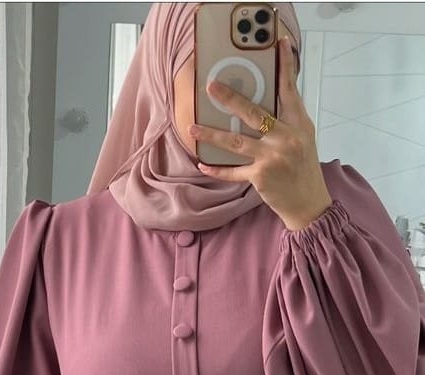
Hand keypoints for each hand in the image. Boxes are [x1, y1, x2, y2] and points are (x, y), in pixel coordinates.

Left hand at [189, 36, 332, 229]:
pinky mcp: (260, 177)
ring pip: (235, 142)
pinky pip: (232, 171)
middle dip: (230, 99)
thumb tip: (262, 105)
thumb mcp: (303, 139)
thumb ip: (287, 121)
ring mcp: (271, 158)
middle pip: (254, 113)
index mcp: (298, 125)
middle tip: (211, 88)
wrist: (308, 203)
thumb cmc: (303, 169)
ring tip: (192, 128)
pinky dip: (216, 169)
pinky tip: (202, 164)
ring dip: (211, 135)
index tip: (280, 45)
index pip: (290, 91)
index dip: (285, 67)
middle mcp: (285, 138)